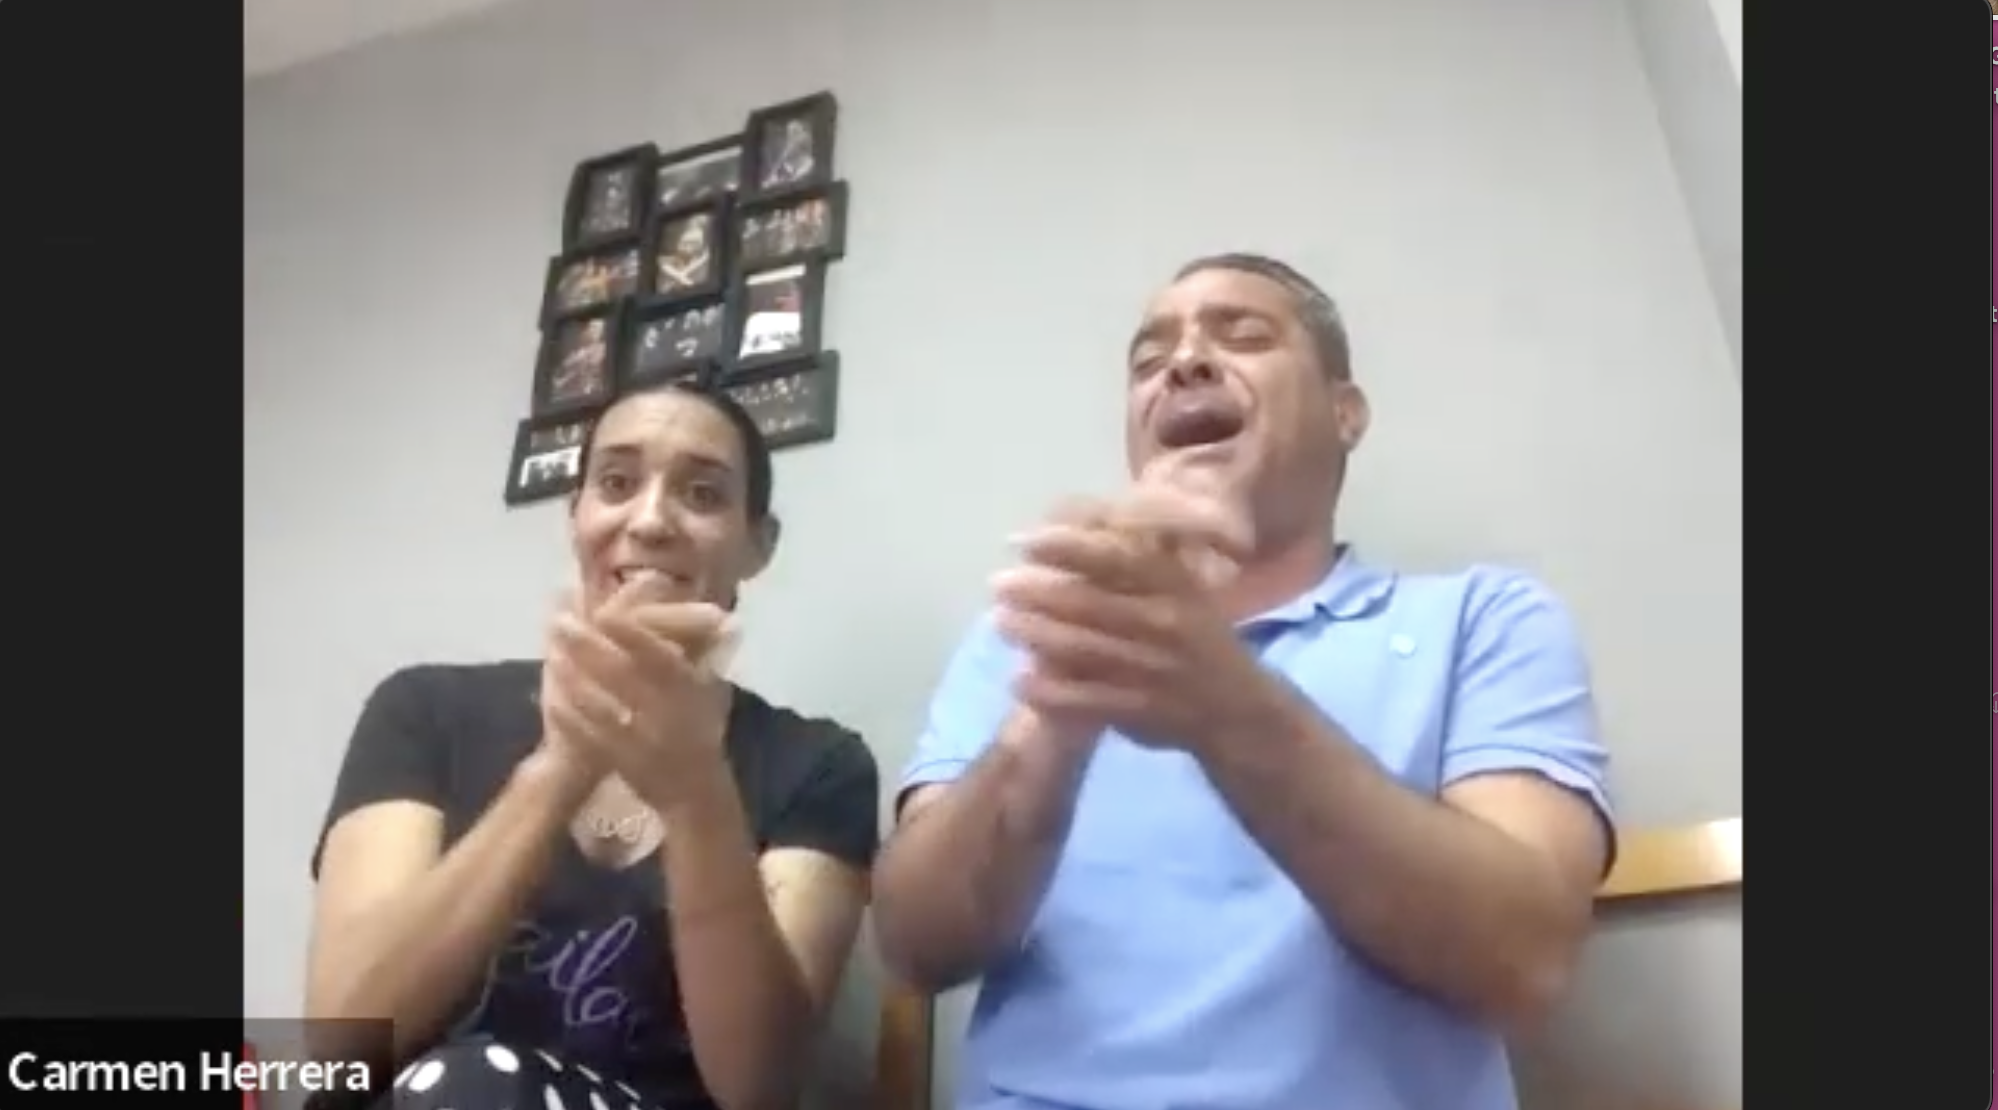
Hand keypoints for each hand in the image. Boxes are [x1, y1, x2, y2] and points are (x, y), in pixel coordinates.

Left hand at [543, 584, 735, 811]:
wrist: (696, 793)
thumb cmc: (701, 732)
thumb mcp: (708, 693)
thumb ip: (697, 657)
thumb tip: (688, 615)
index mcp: (691, 692)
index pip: (659, 657)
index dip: (631, 634)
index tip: (604, 611)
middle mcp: (667, 714)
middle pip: (619, 675)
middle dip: (587, 647)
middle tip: (560, 624)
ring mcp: (642, 741)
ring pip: (598, 704)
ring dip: (571, 679)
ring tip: (552, 654)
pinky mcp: (621, 763)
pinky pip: (588, 736)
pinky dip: (568, 716)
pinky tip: (551, 698)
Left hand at [990, 490, 1272, 751]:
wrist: (1238, 709)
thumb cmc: (1198, 636)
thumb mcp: (1182, 588)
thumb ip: (1134, 561)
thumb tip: (1072, 522)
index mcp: (1174, 585)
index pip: (1112, 557)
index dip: (1061, 546)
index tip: (1020, 541)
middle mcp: (1165, 623)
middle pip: (1087, 603)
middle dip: (1035, 592)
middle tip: (997, 584)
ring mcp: (1152, 669)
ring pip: (1081, 649)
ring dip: (1034, 635)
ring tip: (999, 623)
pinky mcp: (1141, 710)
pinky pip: (1086, 700)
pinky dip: (1049, 691)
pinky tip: (1019, 681)